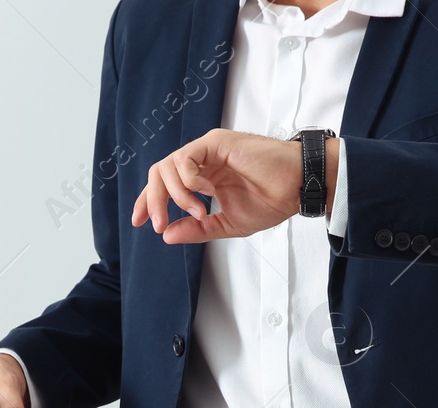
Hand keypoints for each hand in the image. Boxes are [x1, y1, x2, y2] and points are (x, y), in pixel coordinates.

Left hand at [131, 129, 335, 243]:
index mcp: (202, 177)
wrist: (296, 188)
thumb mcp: (227, 224)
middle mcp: (201, 161)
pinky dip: (188, 179)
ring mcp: (207, 149)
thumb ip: (196, 229)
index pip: (164, 185)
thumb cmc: (271, 201)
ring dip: (176, 195)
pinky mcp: (216, 141)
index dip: (148, 202)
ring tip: (197, 212)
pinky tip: (205, 193)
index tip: (140, 223)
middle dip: (152, 201)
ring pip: (168, 165)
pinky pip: (186, 158)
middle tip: (159, 225)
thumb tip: (167, 236)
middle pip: (158, 174)